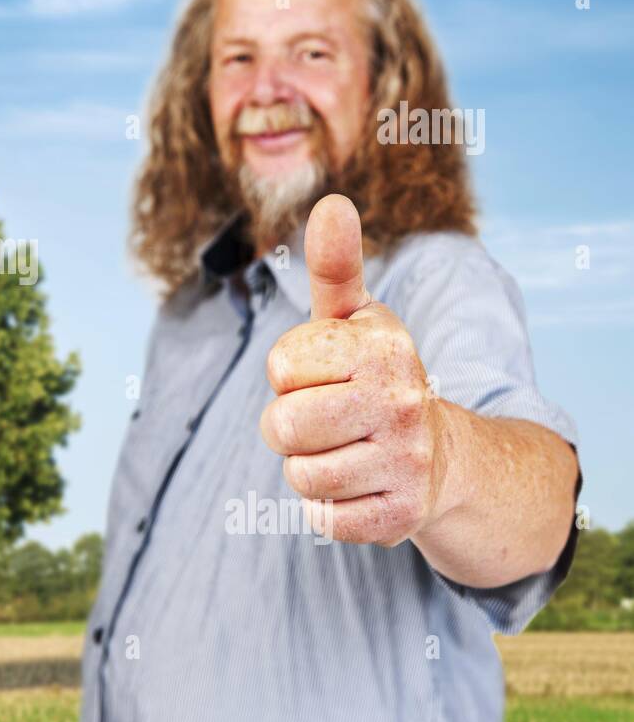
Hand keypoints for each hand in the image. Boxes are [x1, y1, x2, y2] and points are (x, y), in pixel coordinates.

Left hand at [258, 194, 446, 545]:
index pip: (280, 366)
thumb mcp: (355, 319)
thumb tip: (331, 202)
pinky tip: (356, 486)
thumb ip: (334, 267)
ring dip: (307, 468)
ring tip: (342, 451)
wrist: (441, 456)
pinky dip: (327, 509)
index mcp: (384, 347)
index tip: (323, 374)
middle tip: (326, 420)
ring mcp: (407, 462)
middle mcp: (403, 401)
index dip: (289, 374)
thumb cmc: (372, 377)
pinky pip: (322, 519)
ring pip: (300, 475)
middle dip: (288, 427)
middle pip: (283, 426)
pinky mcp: (401, 516)